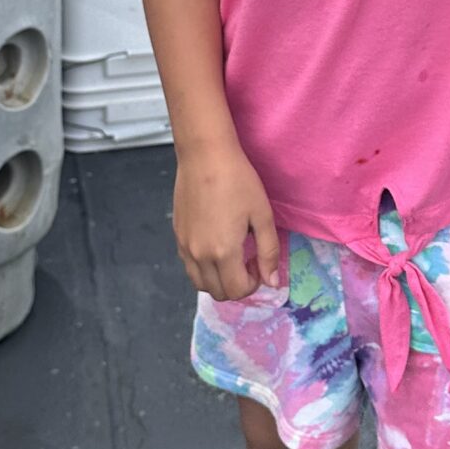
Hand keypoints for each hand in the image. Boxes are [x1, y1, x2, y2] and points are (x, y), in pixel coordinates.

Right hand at [173, 140, 280, 301]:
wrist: (205, 156)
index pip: (237, 290)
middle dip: (236, 285)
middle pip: (217, 292)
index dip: (253, 285)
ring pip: (200, 283)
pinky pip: (189, 266)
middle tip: (247, 261)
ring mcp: (185, 246)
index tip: (258, 264)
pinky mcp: (177, 236)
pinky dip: (203, 267)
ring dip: (218, 279)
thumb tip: (272, 282)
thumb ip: (268, 252)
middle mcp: (200, 255)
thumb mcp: (262, 215)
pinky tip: (215, 244)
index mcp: (224, 252)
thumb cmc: (239, 181)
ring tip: (231, 256)